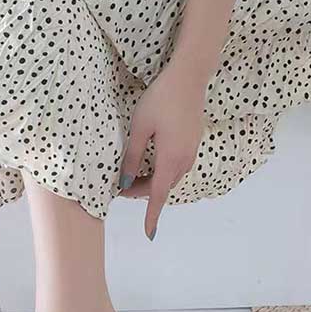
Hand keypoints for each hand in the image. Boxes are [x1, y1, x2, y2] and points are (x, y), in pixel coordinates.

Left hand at [119, 63, 206, 239]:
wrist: (189, 77)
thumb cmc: (162, 99)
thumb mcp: (140, 128)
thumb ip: (132, 158)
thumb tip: (125, 182)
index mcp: (171, 159)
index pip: (158, 196)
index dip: (152, 215)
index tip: (149, 234)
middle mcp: (184, 160)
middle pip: (161, 187)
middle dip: (140, 192)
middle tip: (119, 186)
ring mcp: (190, 152)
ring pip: (168, 177)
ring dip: (150, 182)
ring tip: (130, 176)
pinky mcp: (192, 144)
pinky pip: (175, 167)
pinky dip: (160, 171)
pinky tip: (148, 163)